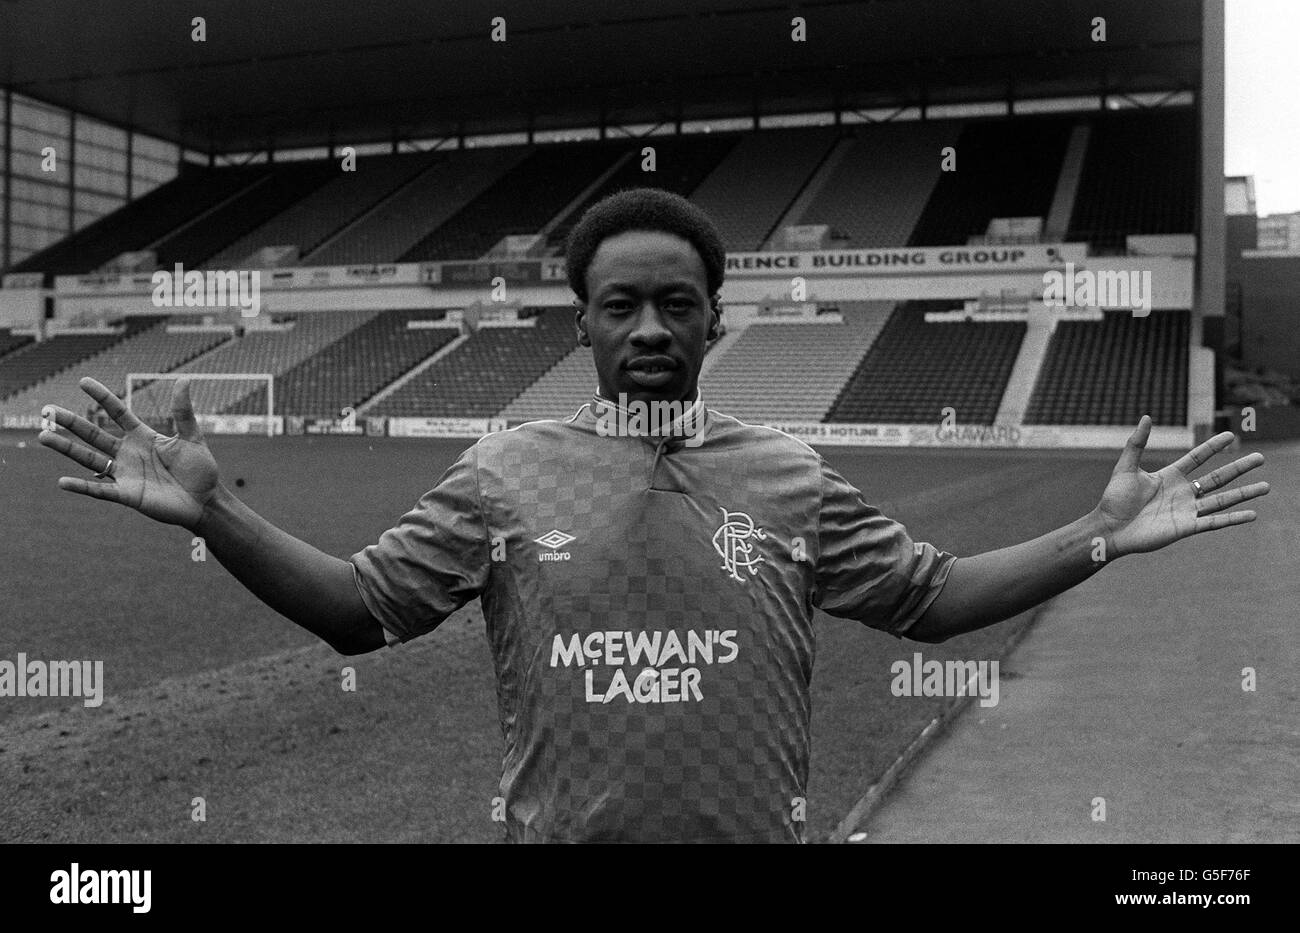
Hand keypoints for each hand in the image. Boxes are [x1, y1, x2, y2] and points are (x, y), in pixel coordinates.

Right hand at [39, 377, 220, 528]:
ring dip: (67, 449)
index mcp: (143, 437)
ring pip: (89, 459)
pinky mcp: (127, 495)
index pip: (118, 413)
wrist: (206, 501)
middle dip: (72, 423)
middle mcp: (129, 453)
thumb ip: (183, 411)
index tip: (84, 381)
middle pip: (94, 434)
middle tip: (48, 410)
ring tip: (43, 436)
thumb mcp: (192, 437)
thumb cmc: (201, 469)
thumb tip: (184, 379)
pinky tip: (62, 482)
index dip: (102, 397)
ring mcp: (126, 474)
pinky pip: (100, 490)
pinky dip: (82, 487)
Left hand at [1095, 415, 1268, 556]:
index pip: (1197, 458)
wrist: (1109, 528)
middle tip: (1260, 458)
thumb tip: (1147, 417)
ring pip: (1222, 500)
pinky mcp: (1186, 528)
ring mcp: (1186, 510)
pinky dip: (1233, 519)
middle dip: (1239, 468)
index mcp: (1170, 476)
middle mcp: (1182, 493)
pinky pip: (1214, 522)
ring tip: (1267, 486)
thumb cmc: (1114, 499)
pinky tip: (1252, 514)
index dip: (1213, 447)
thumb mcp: (1125, 467)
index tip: (1230, 435)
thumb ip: (1137, 443)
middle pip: (1217, 478)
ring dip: (1244, 493)